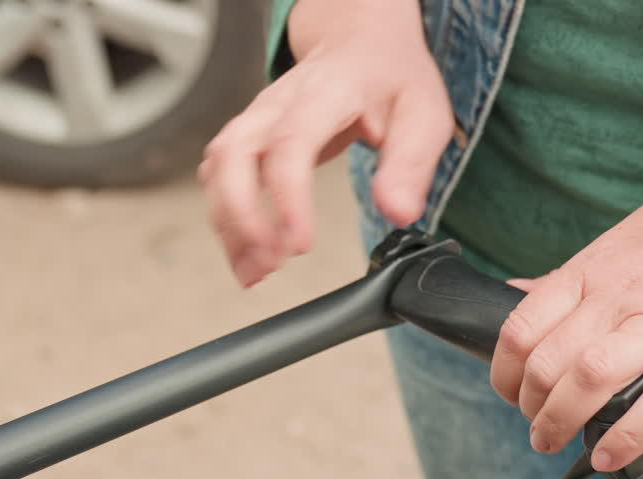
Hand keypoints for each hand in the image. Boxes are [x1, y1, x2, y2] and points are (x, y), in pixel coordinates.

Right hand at [198, 0, 451, 286]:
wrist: (360, 42)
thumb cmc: (390, 78)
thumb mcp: (424, 113)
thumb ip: (411, 164)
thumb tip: (398, 213)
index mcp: (326, 93)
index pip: (291, 142)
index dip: (288, 198)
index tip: (299, 246)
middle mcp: (278, 103)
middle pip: (234, 154)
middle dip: (242, 216)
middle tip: (268, 263)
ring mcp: (256, 119)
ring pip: (219, 169)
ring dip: (230, 225)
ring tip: (255, 271)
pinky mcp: (247, 138)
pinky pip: (220, 179)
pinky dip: (227, 220)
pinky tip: (247, 254)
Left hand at [491, 126, 642, 471]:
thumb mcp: (621, 241)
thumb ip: (570, 278)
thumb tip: (515, 292)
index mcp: (591, 272)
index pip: (519, 329)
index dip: (504, 373)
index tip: (510, 394)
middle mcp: (620, 298)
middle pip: (547, 363)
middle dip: (530, 408)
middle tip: (537, 428)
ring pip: (589, 379)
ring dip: (562, 422)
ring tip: (557, 441)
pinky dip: (628, 436)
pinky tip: (611, 454)